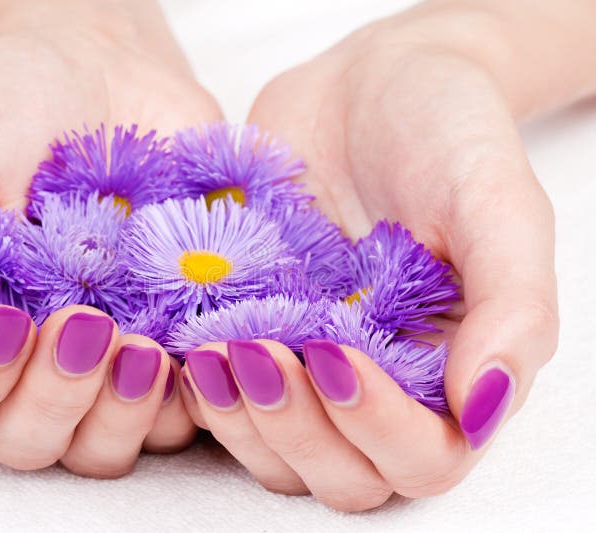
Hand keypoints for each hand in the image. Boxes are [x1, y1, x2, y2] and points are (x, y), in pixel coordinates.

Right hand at [0, 0, 219, 474]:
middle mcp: (31, 364)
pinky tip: (201, 340)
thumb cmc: (9, 114)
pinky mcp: (174, 343)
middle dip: (54, 399)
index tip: (2, 318)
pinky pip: (188, 410)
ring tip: (143, 345)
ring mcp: (106, 363)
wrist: (105, 73)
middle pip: (29, 443)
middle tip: (83, 322)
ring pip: (106, 447)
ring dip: (124, 413)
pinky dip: (195, 390)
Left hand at [179, 3, 561, 509]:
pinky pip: (222, 402)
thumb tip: (482, 406)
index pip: (420, 457)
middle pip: (340, 474)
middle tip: (255, 348)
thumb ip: (512, 306)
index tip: (332, 350)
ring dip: (238, 416)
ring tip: (209, 347)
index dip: (375, 426)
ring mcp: (311, 367)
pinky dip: (197, 388)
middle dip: (292, 425)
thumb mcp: (498, 204)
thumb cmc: (448, 135)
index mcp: (448, 370)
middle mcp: (380, 385)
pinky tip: (182, 341)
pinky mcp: (257, 335)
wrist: (370, 84)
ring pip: (274, 453)